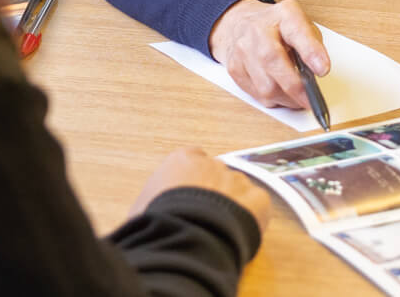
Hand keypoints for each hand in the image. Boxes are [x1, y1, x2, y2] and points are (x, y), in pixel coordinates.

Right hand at [129, 146, 273, 233]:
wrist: (183, 240)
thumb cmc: (156, 225)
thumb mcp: (141, 209)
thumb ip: (151, 200)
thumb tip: (146, 215)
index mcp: (181, 160)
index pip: (191, 160)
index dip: (193, 181)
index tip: (190, 197)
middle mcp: (212, 165)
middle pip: (217, 174)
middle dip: (214, 192)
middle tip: (205, 218)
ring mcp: (236, 180)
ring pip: (239, 188)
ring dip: (234, 204)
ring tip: (221, 230)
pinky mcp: (258, 200)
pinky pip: (259, 204)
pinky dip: (253, 217)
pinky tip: (238, 232)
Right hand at [207, 0, 329, 109]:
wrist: (241, 23)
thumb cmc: (277, 26)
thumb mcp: (302, 24)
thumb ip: (313, 44)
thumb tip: (319, 70)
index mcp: (283, 15)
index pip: (296, 31)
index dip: (310, 52)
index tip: (323, 69)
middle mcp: (258, 30)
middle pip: (274, 62)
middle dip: (297, 88)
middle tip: (312, 101)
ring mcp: (242, 50)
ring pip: (266, 87)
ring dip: (286, 99)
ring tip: (297, 98)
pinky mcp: (234, 70)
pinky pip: (258, 95)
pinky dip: (273, 99)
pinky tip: (280, 92)